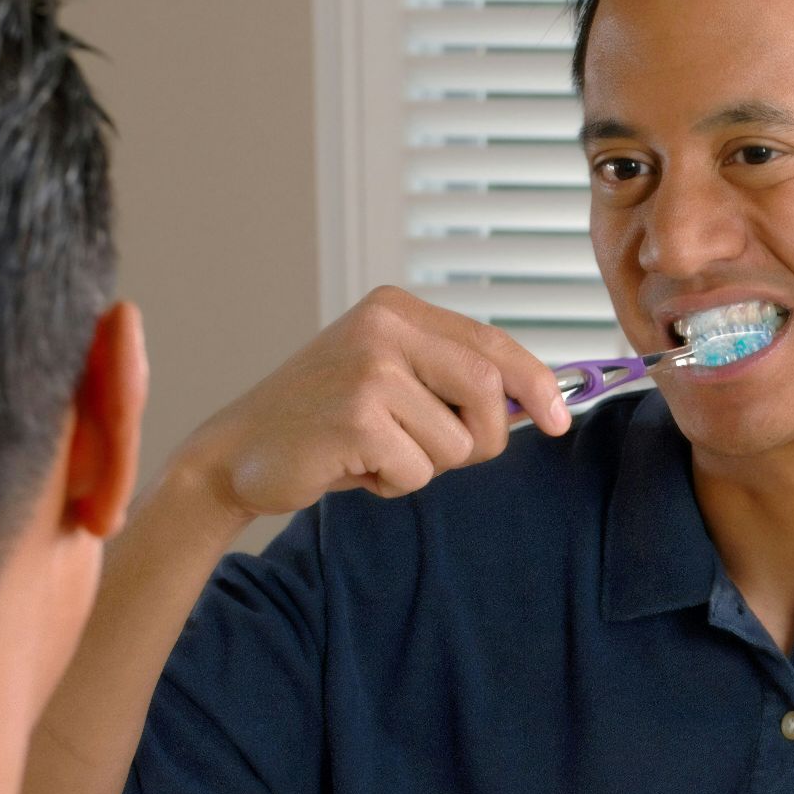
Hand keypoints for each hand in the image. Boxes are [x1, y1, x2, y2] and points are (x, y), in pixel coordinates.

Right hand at [177, 286, 570, 518]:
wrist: (237, 453)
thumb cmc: (321, 425)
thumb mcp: (388, 381)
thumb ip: (450, 381)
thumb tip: (535, 404)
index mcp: (395, 308)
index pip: (492, 342)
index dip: (536, 383)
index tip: (556, 419)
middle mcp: (383, 326)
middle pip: (487, 389)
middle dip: (482, 438)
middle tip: (443, 456)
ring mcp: (368, 368)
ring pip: (457, 441)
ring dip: (426, 466)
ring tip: (375, 454)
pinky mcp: (356, 416)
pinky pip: (419, 470)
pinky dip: (394, 484)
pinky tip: (353, 468)